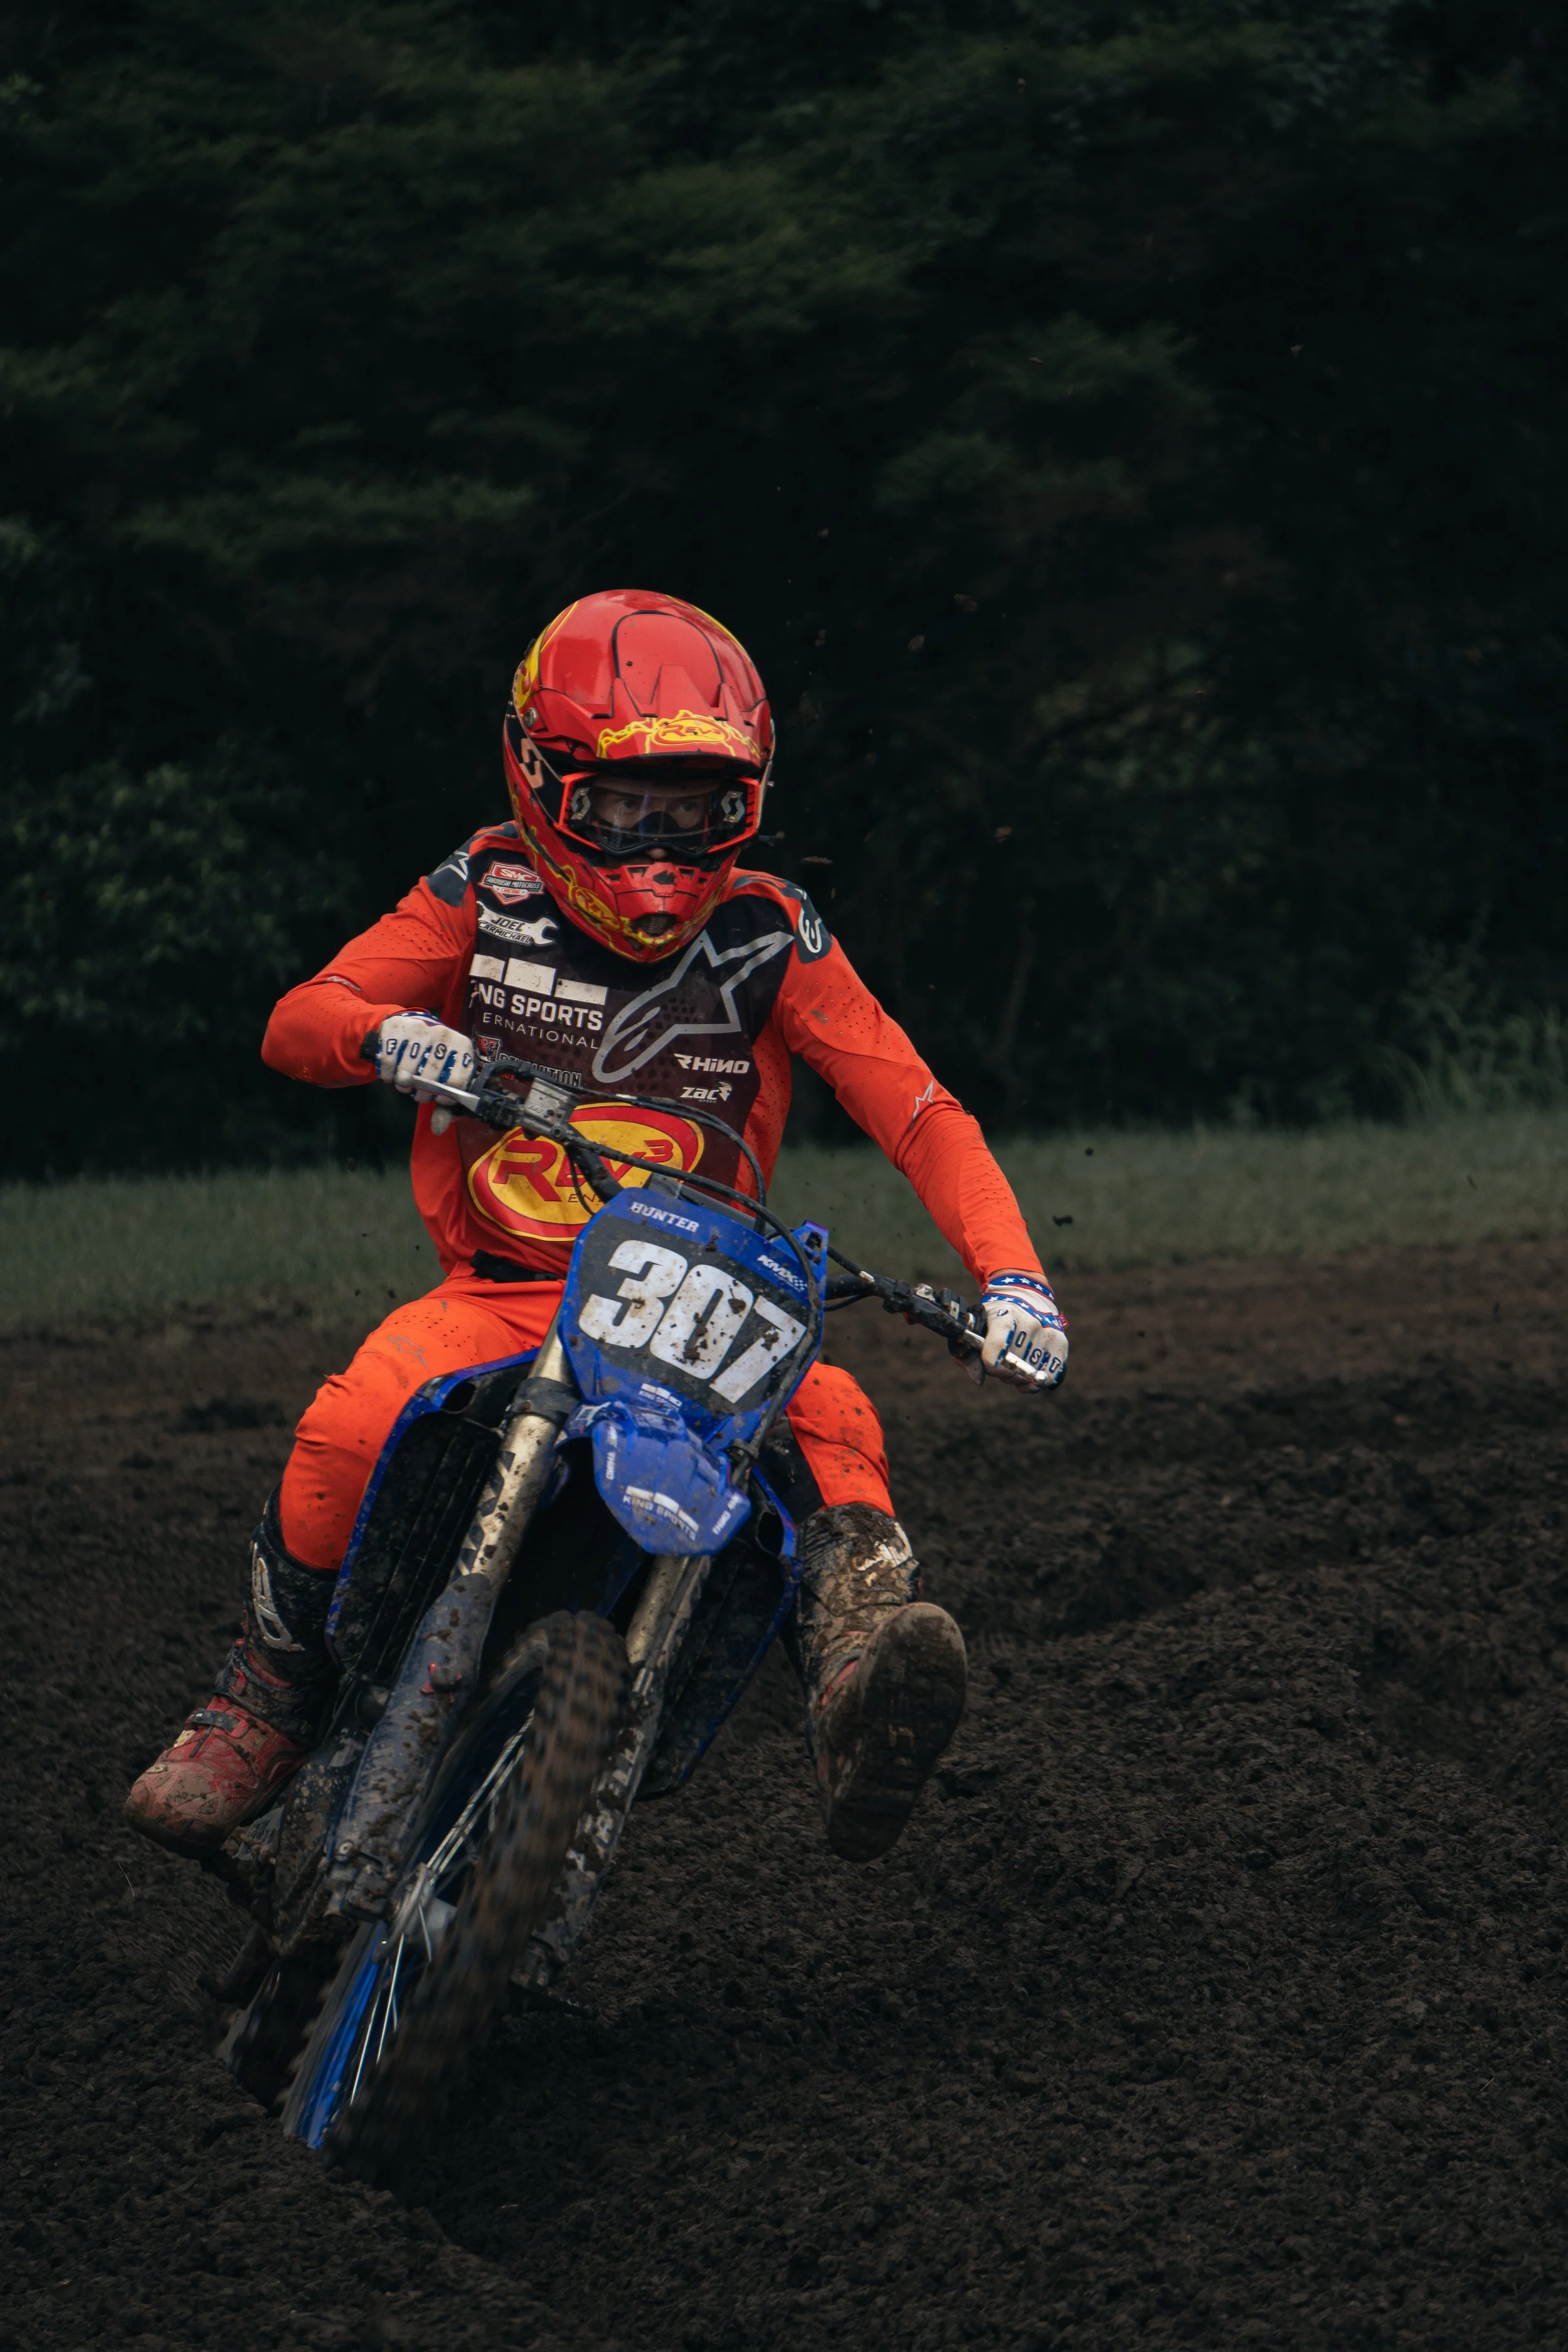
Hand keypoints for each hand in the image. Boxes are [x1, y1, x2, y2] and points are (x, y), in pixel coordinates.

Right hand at [371, 1012, 474, 1113]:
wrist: (411, 1029)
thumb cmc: (432, 1060)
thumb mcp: (444, 1080)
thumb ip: (444, 1107)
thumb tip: (439, 1128)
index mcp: (461, 1047)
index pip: (457, 1080)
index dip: (446, 1096)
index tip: (437, 1099)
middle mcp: (443, 1034)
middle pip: (430, 1076)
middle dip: (421, 1092)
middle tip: (417, 1092)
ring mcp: (419, 1028)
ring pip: (407, 1069)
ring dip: (402, 1084)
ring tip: (404, 1082)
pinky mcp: (396, 1027)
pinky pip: (388, 1060)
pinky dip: (386, 1074)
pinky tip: (390, 1074)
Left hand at [976, 1270, 1067, 1391]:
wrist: (1027, 1296)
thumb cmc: (996, 1315)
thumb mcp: (976, 1323)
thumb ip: (968, 1350)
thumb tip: (979, 1378)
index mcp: (1005, 1314)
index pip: (998, 1345)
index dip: (991, 1362)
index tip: (990, 1364)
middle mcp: (1030, 1323)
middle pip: (1012, 1366)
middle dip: (1000, 1371)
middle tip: (998, 1361)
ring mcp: (1048, 1333)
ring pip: (1028, 1375)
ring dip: (1016, 1377)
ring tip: (1013, 1363)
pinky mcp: (1060, 1344)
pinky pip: (1047, 1377)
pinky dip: (1034, 1383)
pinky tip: (1026, 1375)